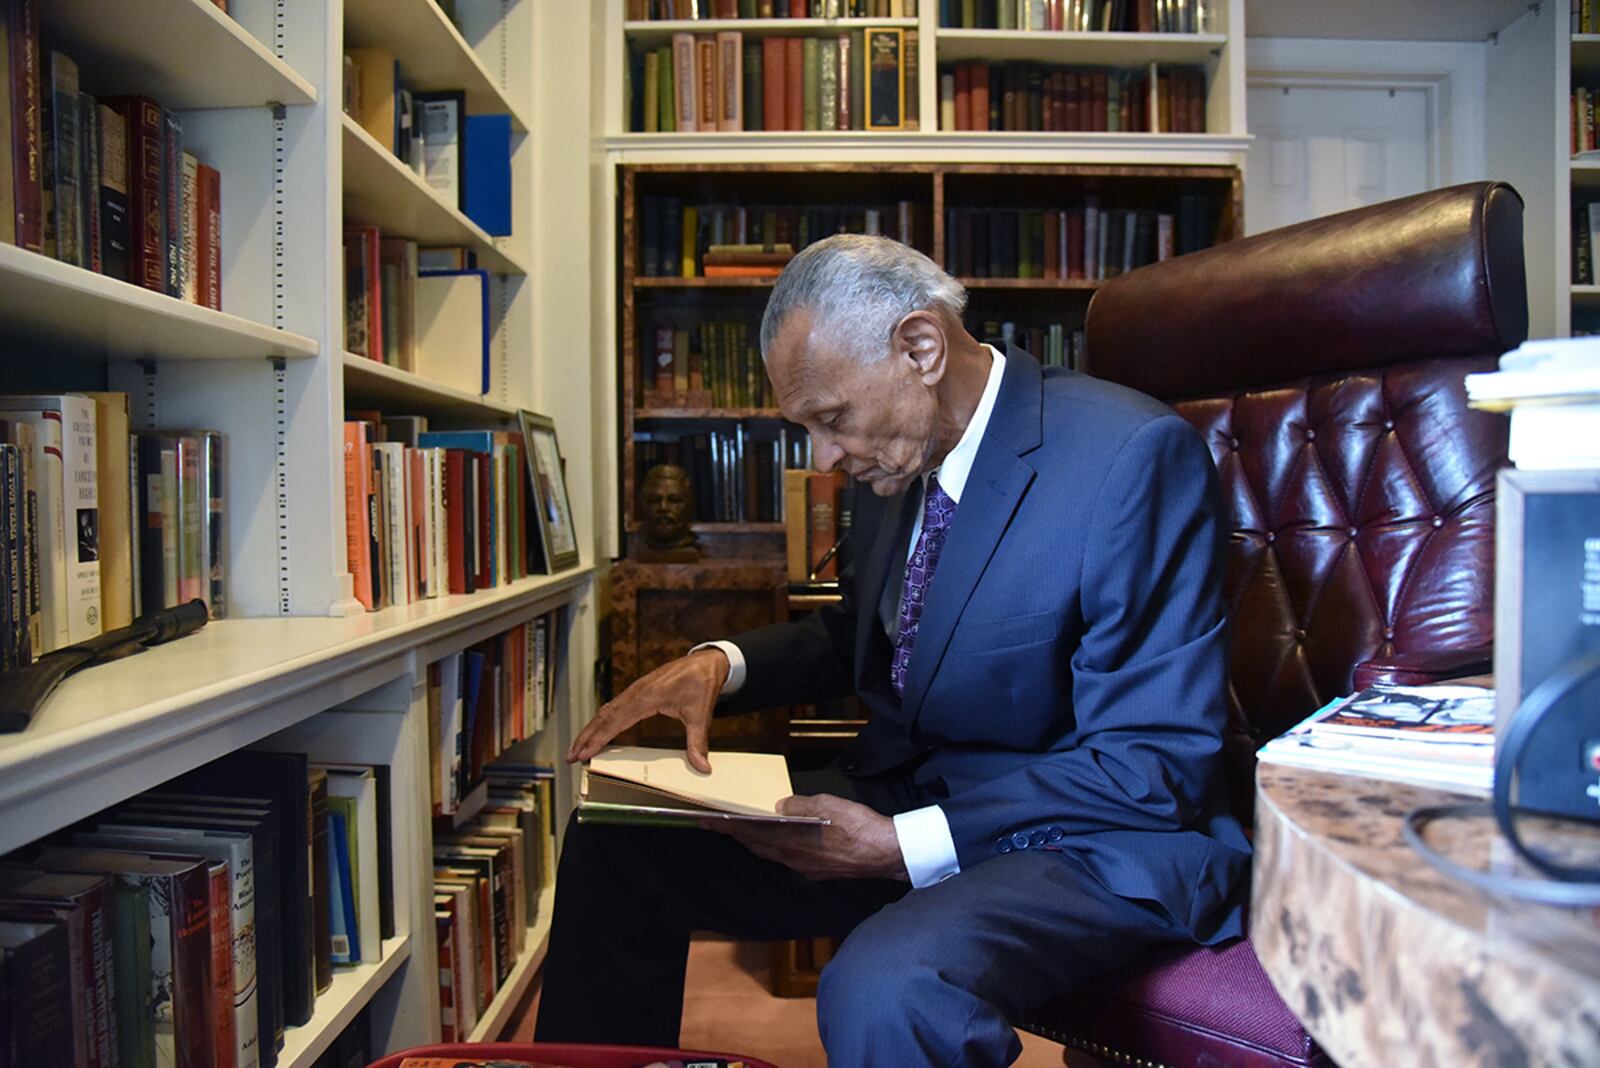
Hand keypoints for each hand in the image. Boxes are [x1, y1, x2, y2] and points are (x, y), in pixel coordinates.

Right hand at [566, 648, 729, 772]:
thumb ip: (698, 742)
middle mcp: (636, 693)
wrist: (705, 662)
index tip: (584, 753)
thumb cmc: (700, 682)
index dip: (597, 739)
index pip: (615, 721)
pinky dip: (602, 721)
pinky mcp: (638, 692)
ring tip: (578, 748)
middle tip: (571, 756)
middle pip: (603, 717)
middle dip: (585, 737)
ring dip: (590, 729)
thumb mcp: (700, 715)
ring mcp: (635, 691)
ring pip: (606, 711)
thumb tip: (701, 766)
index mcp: (647, 697)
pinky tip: (597, 731)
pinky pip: (614, 707)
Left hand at [708, 794, 909, 881]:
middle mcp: (794, 858)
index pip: (750, 832)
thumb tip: (780, 808)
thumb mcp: (826, 805)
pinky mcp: (818, 871)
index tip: (706, 821)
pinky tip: (779, 840)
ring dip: (754, 842)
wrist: (886, 853)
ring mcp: (805, 867)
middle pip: (756, 846)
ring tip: (742, 830)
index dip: (727, 826)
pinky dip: (776, 848)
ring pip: (771, 854)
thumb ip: (799, 806)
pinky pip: (788, 858)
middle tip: (717, 824)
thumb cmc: (859, 826)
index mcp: (792, 841)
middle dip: (736, 835)